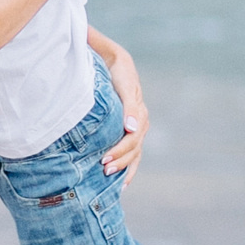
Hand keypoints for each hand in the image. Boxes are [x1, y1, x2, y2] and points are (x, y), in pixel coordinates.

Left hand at [100, 46, 148, 179]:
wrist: (116, 61)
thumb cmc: (117, 72)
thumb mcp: (123, 85)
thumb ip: (128, 106)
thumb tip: (131, 128)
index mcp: (139, 113)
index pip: (132, 139)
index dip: (119, 151)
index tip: (104, 160)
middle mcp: (140, 122)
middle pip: (133, 148)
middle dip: (120, 161)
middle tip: (103, 169)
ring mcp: (137, 127)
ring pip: (135, 154)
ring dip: (124, 167)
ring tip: (112, 181)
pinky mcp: (130, 130)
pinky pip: (134, 153)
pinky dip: (129, 168)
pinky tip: (121, 183)